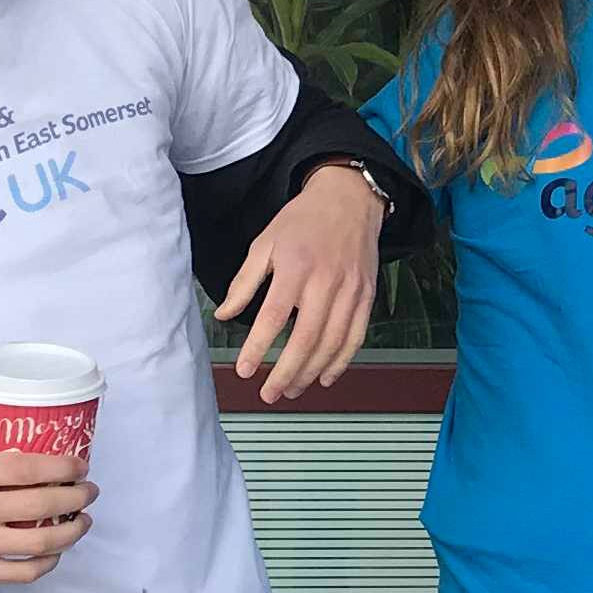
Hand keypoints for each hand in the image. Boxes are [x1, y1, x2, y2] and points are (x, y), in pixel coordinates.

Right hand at [0, 440, 93, 590]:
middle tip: (88, 491)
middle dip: (76, 497)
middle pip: (40, 504)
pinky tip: (57, 550)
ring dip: (72, 531)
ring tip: (82, 521)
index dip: (61, 466)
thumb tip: (32, 441)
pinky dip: (49, 561)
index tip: (80, 466)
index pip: (24, 468)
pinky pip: (25, 572)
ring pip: (40, 542)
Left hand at [218, 168, 385, 402]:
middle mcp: (326, 282)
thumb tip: (225, 315)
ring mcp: (350, 291)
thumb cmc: (303, 221)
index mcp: (296, 267)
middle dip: (285, 373)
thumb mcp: (264, 243)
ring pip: (332, 344)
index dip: (258, 348)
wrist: (350, 199)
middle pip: (306, 339)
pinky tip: (324, 377)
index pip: (274, 317)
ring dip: (310, 373)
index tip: (244, 370)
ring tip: (292, 390)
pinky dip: (341, 362)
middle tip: (269, 393)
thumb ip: (244, 282)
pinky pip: (355, 337)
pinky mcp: (367, 297)